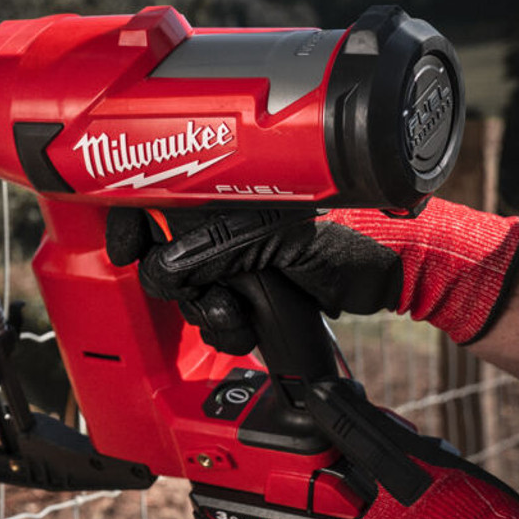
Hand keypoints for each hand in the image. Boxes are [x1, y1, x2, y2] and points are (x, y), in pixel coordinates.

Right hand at [106, 199, 518, 353]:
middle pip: (162, 258)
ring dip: (206, 312)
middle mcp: (223, 223)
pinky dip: (225, 329)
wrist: (397, 268)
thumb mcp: (273, 230)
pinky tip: (249, 324)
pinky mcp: (252, 294)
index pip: (152, 198)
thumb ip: (212, 244)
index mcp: (223, 189)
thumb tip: (165, 266)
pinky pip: (214, 318)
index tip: (120, 245)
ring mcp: (237, 260)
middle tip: (202, 289)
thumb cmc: (350, 230)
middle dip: (178, 286)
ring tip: (239, 311)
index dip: (128, 222)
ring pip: (187, 294)